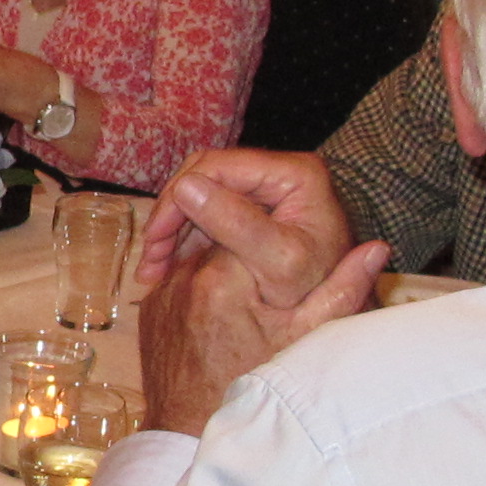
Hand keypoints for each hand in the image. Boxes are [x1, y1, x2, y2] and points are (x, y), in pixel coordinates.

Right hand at [132, 149, 352, 296]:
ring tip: (152, 271)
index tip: (155, 238)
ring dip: (172, 231)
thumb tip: (186, 186)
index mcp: (294, 174)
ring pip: (201, 194)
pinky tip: (166, 268)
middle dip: (172, 216)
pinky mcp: (254, 209)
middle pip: (205, 177)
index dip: (179, 197)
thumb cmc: (314, 293)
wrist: (335, 318)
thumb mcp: (277, 262)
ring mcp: (266, 190)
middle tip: (150, 259)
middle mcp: (281, 173)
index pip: (218, 166)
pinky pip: (208, 212)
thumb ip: (236, 222)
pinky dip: (185, 239)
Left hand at [134, 231, 386, 436]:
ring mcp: (166, 288)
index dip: (271, 217)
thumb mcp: (306, 341)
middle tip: (269, 261)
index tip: (285, 226)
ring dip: (221, 255)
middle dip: (247, 235)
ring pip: (197, 248)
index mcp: (229, 276)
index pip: (250, 213)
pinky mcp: (152, 304)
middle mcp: (190, 274)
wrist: (191, 429)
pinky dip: (199, 280)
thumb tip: (376, 250)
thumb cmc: (254, 386)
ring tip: (246, 287)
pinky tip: (220, 307)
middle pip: (222, 227)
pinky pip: (178, 274)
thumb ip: (341, 291)